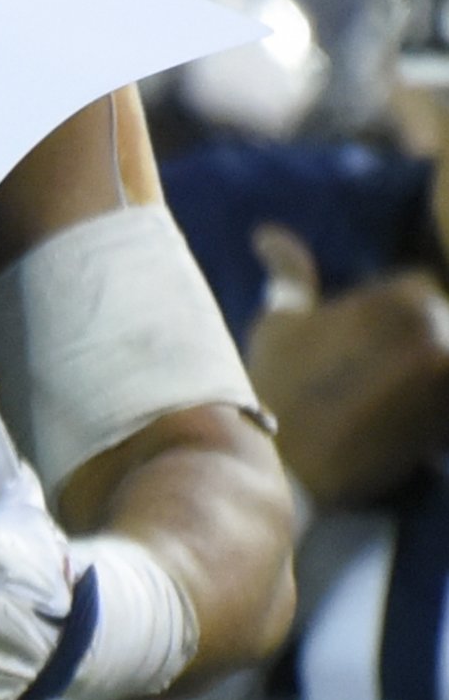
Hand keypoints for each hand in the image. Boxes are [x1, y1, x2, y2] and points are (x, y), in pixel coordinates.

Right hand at [247, 225, 448, 510]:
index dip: (389, 325)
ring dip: (427, 380)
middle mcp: (439, 327)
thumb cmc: (275, 387)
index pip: (419, 293)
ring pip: (443, 363)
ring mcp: (448, 371)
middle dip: (416, 350)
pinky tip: (406, 429)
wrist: (286, 465)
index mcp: (406, 295)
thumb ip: (290, 274)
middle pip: (442, 327)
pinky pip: (446, 406)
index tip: (360, 356)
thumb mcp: (279, 323)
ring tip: (391, 407)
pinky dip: (433, 414)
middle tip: (375, 385)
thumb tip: (268, 234)